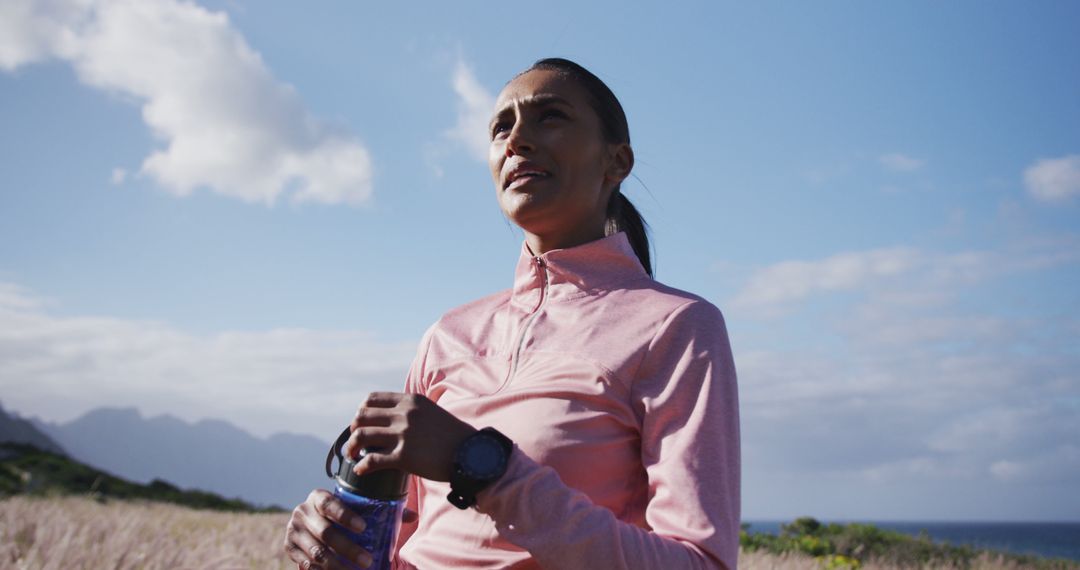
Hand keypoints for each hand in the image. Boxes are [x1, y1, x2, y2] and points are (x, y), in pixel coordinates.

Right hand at [283, 488, 417, 568]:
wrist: (308, 523)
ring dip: (338, 565)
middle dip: (348, 549)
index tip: (364, 528)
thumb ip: (381, 511)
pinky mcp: (289, 549)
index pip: (329, 504)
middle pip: (325, 533)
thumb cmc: (340, 515)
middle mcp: (302, 512)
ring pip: (317, 552)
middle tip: (367, 561)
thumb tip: (412, 517)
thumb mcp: (353, 509)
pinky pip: (307, 564)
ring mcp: (293, 531)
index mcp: (318, 497)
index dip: (345, 516)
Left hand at [345, 392, 476, 480]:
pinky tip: (360, 471)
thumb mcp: (432, 412)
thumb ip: (413, 412)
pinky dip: (362, 466)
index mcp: (410, 401)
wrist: (471, 454)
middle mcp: (404, 414)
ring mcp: (403, 434)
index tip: (362, 423)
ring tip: (352, 455)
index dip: (361, 412)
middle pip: (362, 416)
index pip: (372, 399)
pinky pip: (372, 460)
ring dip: (351, 447)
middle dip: (354, 429)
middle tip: (355, 441)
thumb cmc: (453, 436)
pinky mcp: (404, 456)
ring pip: (361, 436)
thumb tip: (393, 420)